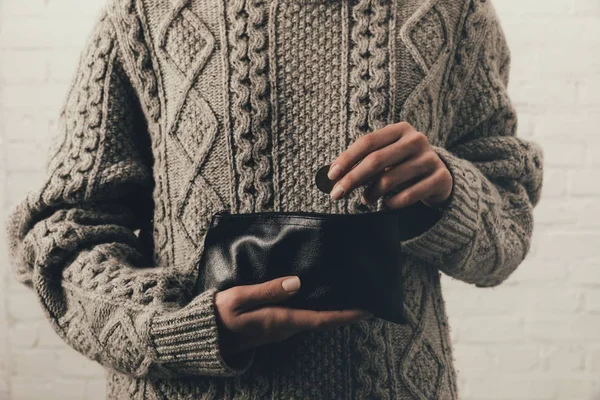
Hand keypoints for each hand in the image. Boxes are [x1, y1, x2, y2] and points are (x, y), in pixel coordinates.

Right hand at [214, 276, 371, 357]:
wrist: (201, 337)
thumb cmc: (217, 315)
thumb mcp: (239, 298)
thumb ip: (268, 291)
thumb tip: (298, 282)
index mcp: (279, 321)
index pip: (322, 319)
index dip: (347, 315)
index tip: (369, 310)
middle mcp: (284, 329)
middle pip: (322, 322)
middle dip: (346, 313)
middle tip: (367, 301)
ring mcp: (279, 331)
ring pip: (313, 321)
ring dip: (333, 312)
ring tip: (349, 297)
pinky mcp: (272, 329)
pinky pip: (302, 320)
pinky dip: (318, 312)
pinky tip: (321, 300)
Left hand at [327, 121, 452, 208]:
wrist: (439, 178)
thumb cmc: (402, 166)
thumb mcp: (386, 157)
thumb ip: (363, 162)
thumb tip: (331, 176)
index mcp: (400, 129)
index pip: (367, 142)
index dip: (347, 158)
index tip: (331, 175)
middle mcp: (416, 140)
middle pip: (376, 160)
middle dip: (352, 179)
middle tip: (336, 194)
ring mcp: (430, 158)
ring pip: (389, 179)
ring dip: (371, 193)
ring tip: (366, 199)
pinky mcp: (440, 178)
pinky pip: (408, 195)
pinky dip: (392, 203)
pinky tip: (387, 203)